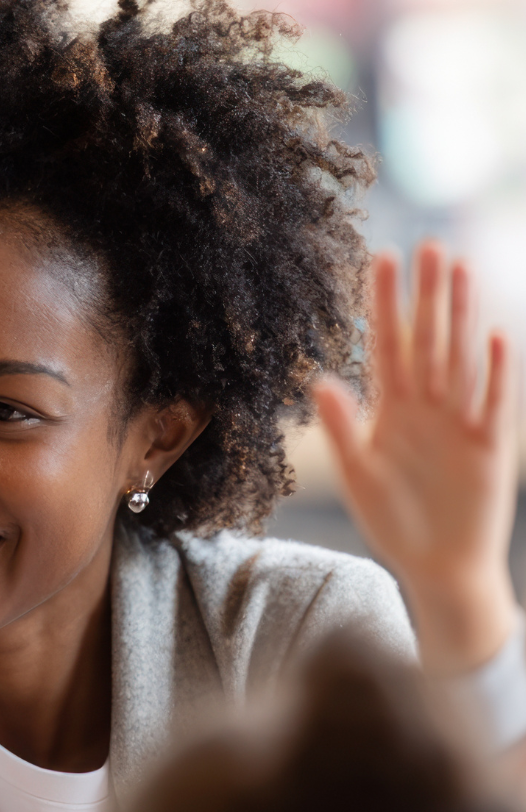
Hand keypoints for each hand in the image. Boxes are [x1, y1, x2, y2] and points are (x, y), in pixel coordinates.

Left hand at [315, 243, 519, 674]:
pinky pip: (493, 404)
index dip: (384, 305)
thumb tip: (319, 381)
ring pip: (460, 360)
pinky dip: (493, 374)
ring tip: (461, 270)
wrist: (436, 566)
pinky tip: (492, 338)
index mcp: (391, 410)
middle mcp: (428, 407)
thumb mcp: (357, 475)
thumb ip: (341, 428)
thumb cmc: (393, 521)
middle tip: (429, 246)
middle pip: (428, 341)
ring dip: (461, 318)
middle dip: (427, 296)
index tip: (380, 259)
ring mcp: (461, 422)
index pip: (387, 347)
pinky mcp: (489, 447)